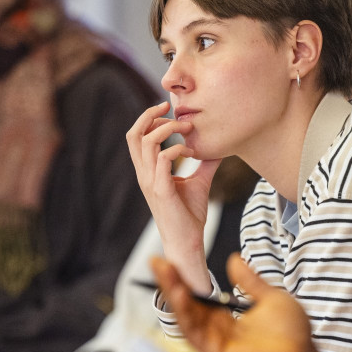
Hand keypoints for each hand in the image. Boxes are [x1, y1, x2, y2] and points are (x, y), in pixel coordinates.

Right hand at [126, 101, 220, 292]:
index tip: (169, 109)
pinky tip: (192, 153)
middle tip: (172, 110)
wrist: (188, 242)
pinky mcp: (161, 191)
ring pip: (145, 143)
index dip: (148, 117)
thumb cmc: (189, 215)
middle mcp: (144, 174)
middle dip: (150, 116)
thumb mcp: (199, 182)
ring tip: (186, 130)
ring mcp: (150, 182)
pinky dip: (177, 150)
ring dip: (167, 130)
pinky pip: (163, 161)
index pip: (136, 136)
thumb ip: (205, 164)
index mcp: (148, 170)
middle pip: (133, 135)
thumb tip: (218, 147)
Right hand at [151, 254, 351, 351]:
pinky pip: (195, 333)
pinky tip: (178, 294)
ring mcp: (215, 345)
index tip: (170, 260)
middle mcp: (217, 333)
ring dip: (173, 295)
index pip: (198, 298)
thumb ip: (250, 281)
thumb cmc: (294, 336)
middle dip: (171, 284)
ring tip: (164, 272)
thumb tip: (234, 259)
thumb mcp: (272, 299)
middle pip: (186, 307)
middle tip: (156, 261)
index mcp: (228, 320)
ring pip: (186, 318)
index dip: (184, 280)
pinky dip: (184, 313)